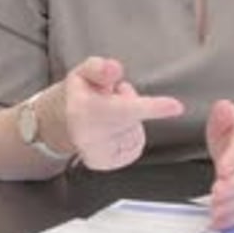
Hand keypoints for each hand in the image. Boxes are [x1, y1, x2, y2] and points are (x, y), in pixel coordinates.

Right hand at [63, 56, 183, 169]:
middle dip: (128, 102)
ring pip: (136, 132)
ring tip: (107, 115)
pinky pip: (134, 147)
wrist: (55, 125)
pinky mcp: (105, 164)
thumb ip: (99, 68)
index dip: (154, 107)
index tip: (177, 106)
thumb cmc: (78, 95)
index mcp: (88, 110)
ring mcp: (99, 154)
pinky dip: (128, 136)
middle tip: (109, 96)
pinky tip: (110, 131)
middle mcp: (92, 136)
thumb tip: (115, 70)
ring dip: (128, 121)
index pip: (126, 108)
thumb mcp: (82, 73)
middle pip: (134, 116)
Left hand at [206, 99, 233, 229]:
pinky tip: (218, 222)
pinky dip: (232, 220)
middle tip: (217, 192)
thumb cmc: (232, 138)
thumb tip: (224, 107)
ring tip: (215, 210)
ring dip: (231, 206)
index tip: (222, 167)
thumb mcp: (225, 121)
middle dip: (233, 187)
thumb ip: (224, 115)